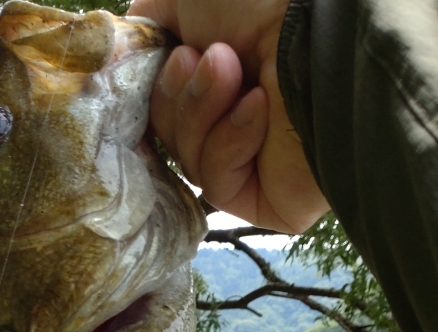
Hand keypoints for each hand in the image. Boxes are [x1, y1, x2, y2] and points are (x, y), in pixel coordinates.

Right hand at [127, 0, 328, 232]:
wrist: (321, 33)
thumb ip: (144, 25)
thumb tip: (115, 58)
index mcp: (219, 72)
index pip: (160, 101)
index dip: (152, 85)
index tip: (167, 54)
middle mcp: (235, 115)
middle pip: (166, 132)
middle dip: (178, 95)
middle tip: (211, 59)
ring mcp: (251, 160)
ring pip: (186, 159)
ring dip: (202, 112)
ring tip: (235, 74)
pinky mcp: (264, 201)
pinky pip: (216, 183)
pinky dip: (230, 142)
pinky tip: (260, 107)